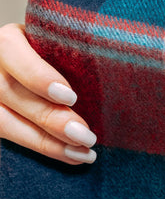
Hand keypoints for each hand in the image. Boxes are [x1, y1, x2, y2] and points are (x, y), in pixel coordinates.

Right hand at [0, 22, 95, 164]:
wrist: (48, 76)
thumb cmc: (66, 56)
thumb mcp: (66, 45)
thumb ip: (78, 50)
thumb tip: (119, 62)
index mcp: (8, 42)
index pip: (12, 52)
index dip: (37, 76)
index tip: (70, 96)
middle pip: (9, 93)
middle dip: (50, 118)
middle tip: (86, 136)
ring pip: (5, 123)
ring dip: (48, 143)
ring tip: (84, 153)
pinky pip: (13, 140)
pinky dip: (46, 150)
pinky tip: (73, 157)